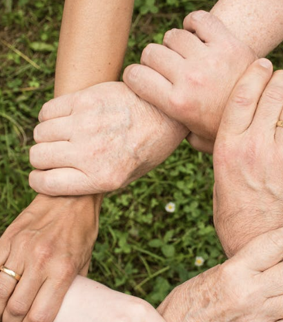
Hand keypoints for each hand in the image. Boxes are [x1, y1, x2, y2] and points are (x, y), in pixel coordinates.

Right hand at [0, 195, 97, 321]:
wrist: (71, 198)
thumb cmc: (81, 232)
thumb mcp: (85, 261)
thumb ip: (71, 286)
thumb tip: (62, 311)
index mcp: (64, 271)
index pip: (40, 316)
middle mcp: (41, 262)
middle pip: (15, 309)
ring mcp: (21, 250)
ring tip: (4, 311)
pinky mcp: (6, 239)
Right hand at [29, 82, 187, 195]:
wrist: (167, 113)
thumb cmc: (148, 147)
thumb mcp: (128, 176)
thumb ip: (94, 181)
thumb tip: (58, 182)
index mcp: (102, 178)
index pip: (45, 184)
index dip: (40, 180)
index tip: (44, 175)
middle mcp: (91, 153)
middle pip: (38, 157)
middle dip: (43, 158)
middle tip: (59, 154)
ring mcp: (86, 124)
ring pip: (40, 133)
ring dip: (48, 136)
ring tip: (66, 135)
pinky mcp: (85, 100)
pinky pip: (47, 111)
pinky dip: (50, 116)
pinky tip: (67, 118)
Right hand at [123, 11, 256, 152]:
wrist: (270, 116)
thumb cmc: (231, 129)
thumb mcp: (200, 140)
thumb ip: (178, 133)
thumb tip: (160, 130)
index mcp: (178, 104)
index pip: (134, 76)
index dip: (136, 77)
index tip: (145, 80)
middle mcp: (190, 79)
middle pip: (151, 52)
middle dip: (156, 61)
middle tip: (170, 70)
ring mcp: (210, 59)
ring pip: (173, 36)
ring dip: (177, 45)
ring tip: (188, 57)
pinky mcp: (228, 43)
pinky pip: (199, 19)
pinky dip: (195, 24)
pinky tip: (199, 37)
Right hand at [212, 59, 282, 255]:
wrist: (257, 235)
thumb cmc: (235, 200)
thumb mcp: (219, 166)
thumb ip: (221, 138)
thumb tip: (222, 108)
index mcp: (227, 144)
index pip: (242, 94)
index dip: (256, 72)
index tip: (264, 63)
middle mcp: (253, 148)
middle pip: (272, 94)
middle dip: (282, 78)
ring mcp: (280, 158)